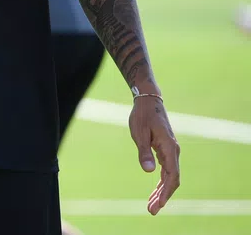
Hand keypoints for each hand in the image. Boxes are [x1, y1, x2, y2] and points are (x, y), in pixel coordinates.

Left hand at [129, 95, 180, 214]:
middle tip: (152, 211)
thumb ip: (144, 152)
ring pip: (169, 177)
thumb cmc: (142, 116)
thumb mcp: (139, 133)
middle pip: (171, 180)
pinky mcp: (165, 150)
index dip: (166, 192)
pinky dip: (160, 182)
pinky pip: (166, 171)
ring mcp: (170, 152)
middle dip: (162, 197)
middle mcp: (173, 152)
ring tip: (152, 206)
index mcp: (169, 148)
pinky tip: (155, 192)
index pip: (171, 176)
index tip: (159, 204)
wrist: (148, 101)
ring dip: (161, 192)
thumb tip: (149, 172)